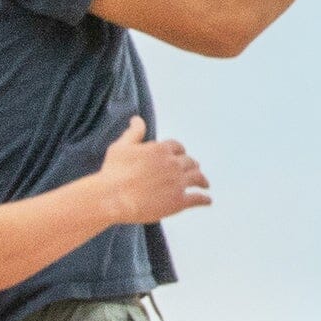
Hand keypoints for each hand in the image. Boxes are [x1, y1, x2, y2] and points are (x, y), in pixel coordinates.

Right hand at [93, 117, 209, 223]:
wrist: (112, 198)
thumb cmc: (113, 172)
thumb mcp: (121, 147)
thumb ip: (134, 133)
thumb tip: (137, 119)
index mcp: (161, 149)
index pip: (178, 147)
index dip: (180, 151)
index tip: (181, 155)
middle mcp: (173, 164)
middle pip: (189, 162)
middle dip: (191, 165)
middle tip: (194, 169)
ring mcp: (178, 183)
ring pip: (197, 178)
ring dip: (202, 180)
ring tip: (205, 184)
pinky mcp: (179, 202)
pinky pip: (198, 199)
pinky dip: (205, 199)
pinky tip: (208, 201)